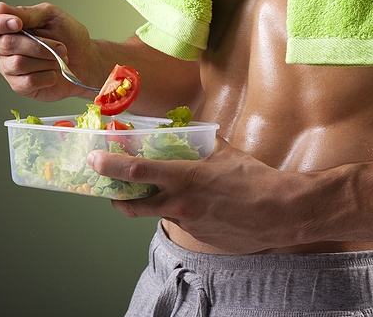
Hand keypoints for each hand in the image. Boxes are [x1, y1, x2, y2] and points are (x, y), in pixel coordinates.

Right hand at [0, 1, 97, 101]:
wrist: (86, 60)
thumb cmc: (68, 36)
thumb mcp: (50, 16)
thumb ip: (26, 13)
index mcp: (5, 27)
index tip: (17, 24)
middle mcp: (1, 48)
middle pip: (7, 44)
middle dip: (39, 45)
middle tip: (61, 46)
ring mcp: (9, 68)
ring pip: (19, 63)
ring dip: (47, 60)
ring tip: (60, 58)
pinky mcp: (20, 86)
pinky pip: (28, 81)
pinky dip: (48, 76)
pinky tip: (54, 73)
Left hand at [87, 137, 314, 253]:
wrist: (279, 212)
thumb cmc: (255, 179)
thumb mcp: (226, 152)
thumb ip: (204, 143)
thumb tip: (194, 133)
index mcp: (184, 178)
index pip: (136, 172)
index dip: (109, 166)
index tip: (94, 160)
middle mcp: (180, 204)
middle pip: (131, 206)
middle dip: (116, 198)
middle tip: (114, 189)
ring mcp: (188, 224)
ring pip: (159, 214)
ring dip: (156, 204)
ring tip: (171, 193)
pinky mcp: (199, 238)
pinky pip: (182, 223)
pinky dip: (183, 213)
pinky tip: (203, 206)